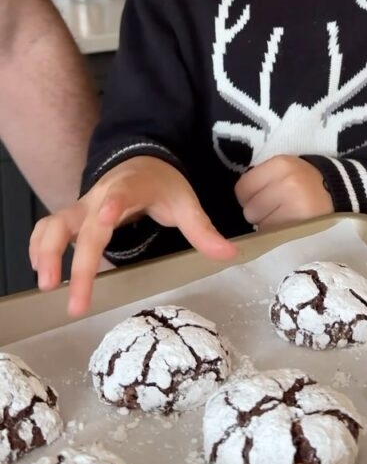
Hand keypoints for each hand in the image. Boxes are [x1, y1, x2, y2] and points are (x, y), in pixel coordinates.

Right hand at [30, 156, 235, 316]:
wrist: (140, 161)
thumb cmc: (161, 185)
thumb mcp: (185, 203)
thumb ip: (203, 230)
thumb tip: (230, 255)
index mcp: (131, 189)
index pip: (120, 194)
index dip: (112, 204)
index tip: (105, 214)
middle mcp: (100, 198)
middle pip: (83, 228)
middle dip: (77, 264)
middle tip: (76, 301)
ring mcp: (82, 208)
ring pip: (53, 226)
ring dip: (46, 253)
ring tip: (46, 286)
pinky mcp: (72, 218)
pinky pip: (47, 230)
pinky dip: (39, 248)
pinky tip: (41, 273)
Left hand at [235, 155, 333, 230]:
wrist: (337, 193)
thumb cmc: (302, 181)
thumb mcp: (283, 170)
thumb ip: (260, 180)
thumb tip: (237, 201)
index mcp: (280, 164)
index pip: (242, 188)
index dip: (247, 197)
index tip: (259, 197)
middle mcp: (288, 182)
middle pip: (249, 209)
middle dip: (257, 212)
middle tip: (273, 209)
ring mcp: (296, 204)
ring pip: (260, 224)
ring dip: (266, 224)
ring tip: (282, 217)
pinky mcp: (302, 224)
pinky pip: (274, 235)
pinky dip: (277, 233)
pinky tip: (288, 225)